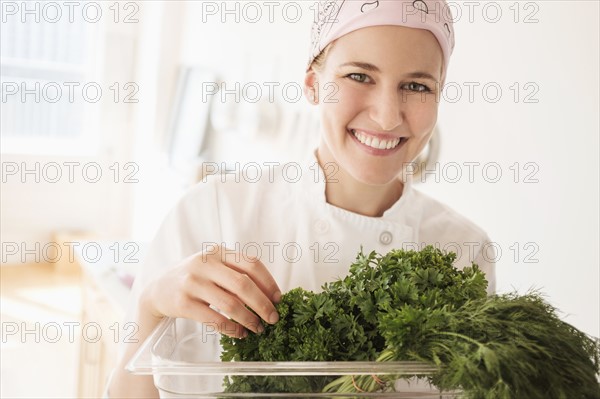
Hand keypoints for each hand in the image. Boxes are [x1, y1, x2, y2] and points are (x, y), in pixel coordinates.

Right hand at [141, 245, 280, 337]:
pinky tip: (240, 333)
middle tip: (273, 318)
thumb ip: (236, 273)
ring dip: (249, 319)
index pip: (251, 263)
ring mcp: (192, 282)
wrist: (158, 289)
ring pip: (230, 304)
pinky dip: (231, 329)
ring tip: (258, 328)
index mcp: (218, 251)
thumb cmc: (195, 279)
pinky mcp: (183, 303)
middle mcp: (205, 263)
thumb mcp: (213, 266)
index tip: (278, 299)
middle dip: (263, 304)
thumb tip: (269, 296)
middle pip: (243, 284)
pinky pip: (214, 319)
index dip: (268, 282)